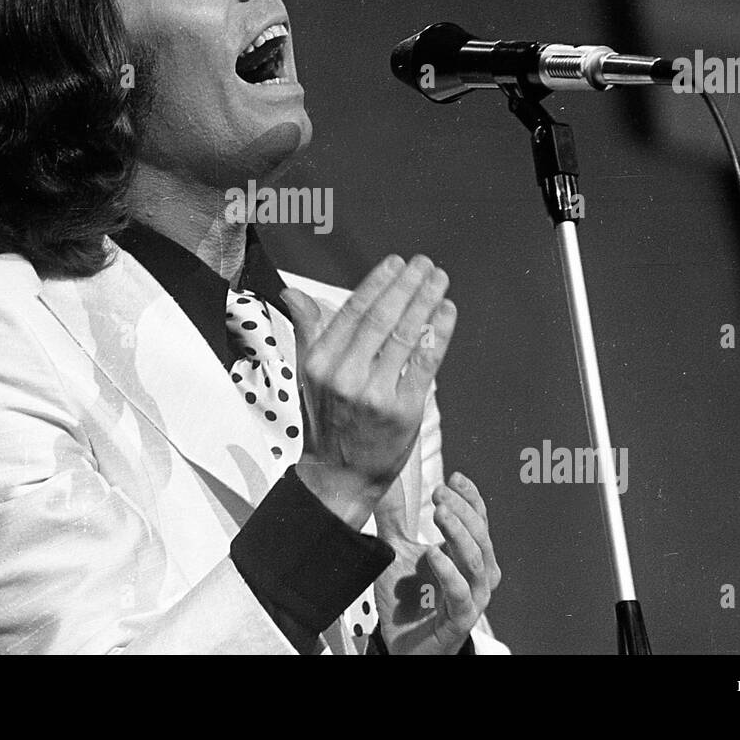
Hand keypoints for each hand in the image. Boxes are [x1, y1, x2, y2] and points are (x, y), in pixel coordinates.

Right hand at [279, 254, 454, 529]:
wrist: (340, 477)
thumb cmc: (326, 422)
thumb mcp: (306, 375)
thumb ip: (307, 330)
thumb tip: (292, 293)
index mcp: (320, 362)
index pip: (353, 311)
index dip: (378, 282)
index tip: (397, 262)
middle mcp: (345, 376)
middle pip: (382, 318)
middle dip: (407, 285)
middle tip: (425, 264)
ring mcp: (375, 395)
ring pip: (405, 336)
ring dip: (427, 302)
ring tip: (440, 280)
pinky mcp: (404, 412)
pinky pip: (424, 363)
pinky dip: (438, 334)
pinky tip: (447, 312)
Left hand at [374, 471, 500, 654]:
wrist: (405, 646)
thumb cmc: (410, 600)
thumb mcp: (397, 551)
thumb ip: (394, 519)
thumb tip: (385, 482)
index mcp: (469, 555)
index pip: (478, 519)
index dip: (470, 497)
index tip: (454, 477)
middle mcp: (478, 575)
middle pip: (480, 535)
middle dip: (462, 510)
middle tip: (440, 493)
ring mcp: (472, 598)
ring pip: (475, 560)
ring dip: (459, 533)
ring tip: (440, 513)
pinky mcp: (459, 620)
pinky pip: (461, 594)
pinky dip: (449, 572)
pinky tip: (434, 555)